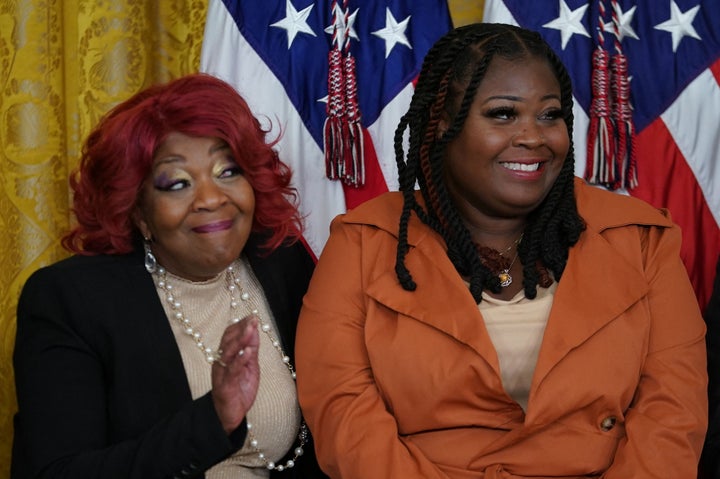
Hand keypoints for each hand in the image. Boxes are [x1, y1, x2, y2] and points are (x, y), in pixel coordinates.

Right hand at [210, 315, 259, 433]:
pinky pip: (232, 370)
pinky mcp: (226, 385)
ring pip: (229, 352)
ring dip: (241, 340)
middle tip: (253, 319)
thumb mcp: (249, 366)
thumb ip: (251, 350)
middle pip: (228, 340)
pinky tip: (248, 352)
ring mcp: (222, 373)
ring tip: (250, 329)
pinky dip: (240, 360)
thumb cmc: (238, 389)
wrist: (229, 414)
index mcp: (226, 356)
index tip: (252, 317)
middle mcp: (221, 362)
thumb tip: (255, 331)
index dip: (240, 325)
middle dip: (241, 328)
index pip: (230, 335)